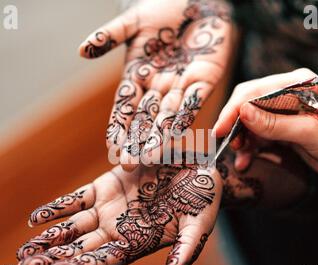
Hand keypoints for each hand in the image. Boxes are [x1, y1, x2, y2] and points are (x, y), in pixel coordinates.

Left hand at [17, 160, 220, 264]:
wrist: (197, 170)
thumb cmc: (202, 199)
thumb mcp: (198, 224)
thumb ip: (185, 249)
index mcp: (140, 241)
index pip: (106, 260)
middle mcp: (120, 228)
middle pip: (82, 248)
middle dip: (54, 259)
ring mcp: (110, 207)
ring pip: (73, 226)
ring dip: (49, 238)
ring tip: (25, 250)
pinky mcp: (106, 185)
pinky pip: (76, 199)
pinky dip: (57, 208)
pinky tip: (36, 219)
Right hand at [79, 0, 232, 169]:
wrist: (199, 0)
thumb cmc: (164, 8)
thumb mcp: (133, 22)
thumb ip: (110, 36)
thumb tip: (81, 51)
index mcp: (138, 76)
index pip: (124, 106)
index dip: (117, 126)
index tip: (110, 146)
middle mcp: (157, 87)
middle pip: (144, 118)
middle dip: (136, 141)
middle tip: (128, 163)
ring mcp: (179, 86)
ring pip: (167, 115)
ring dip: (158, 136)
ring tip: (149, 156)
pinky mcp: (203, 80)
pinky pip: (193, 101)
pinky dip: (185, 115)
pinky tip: (177, 133)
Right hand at [212, 68, 317, 174]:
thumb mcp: (309, 133)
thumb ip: (275, 123)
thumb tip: (243, 112)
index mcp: (295, 85)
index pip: (253, 92)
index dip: (233, 111)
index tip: (218, 130)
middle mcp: (286, 94)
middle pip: (247, 105)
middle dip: (235, 126)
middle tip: (229, 144)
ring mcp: (282, 111)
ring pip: (249, 122)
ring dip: (241, 140)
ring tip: (241, 156)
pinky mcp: (280, 127)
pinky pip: (257, 135)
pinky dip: (250, 148)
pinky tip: (246, 161)